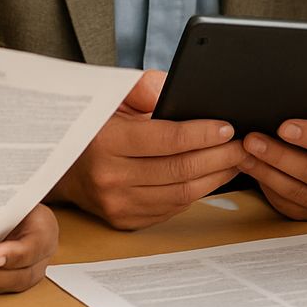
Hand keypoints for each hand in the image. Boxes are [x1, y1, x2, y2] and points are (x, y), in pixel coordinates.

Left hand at [0, 204, 56, 293]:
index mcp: (45, 232)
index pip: (33, 248)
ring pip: (2, 287)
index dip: (12, 255)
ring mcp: (24, 274)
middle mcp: (38, 260)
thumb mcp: (15, 198)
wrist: (20, 212)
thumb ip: (1, 206)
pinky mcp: (7, 282)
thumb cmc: (17, 202)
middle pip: (17, 276)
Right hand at [49, 71, 244, 229]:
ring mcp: (117, 204)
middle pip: (179, 170)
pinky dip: (198, 191)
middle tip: (243, 143)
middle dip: (219, 156)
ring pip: (181, 194)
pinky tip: (213, 175)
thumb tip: (172, 89)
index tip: (227, 126)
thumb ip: (141, 86)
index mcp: (105, 142)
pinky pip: (172, 207)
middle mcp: (109, 178)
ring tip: (236, 159)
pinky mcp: (126, 221)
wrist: (63, 166)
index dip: (201, 134)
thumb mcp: (110, 95)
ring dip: (216, 177)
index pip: (165, 139)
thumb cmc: (95, 124)